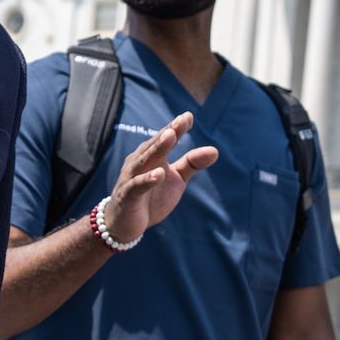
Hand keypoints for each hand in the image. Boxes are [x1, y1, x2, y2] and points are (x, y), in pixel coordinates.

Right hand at [102, 112, 219, 244]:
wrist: (125, 223)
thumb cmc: (151, 197)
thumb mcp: (176, 180)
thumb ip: (192, 164)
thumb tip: (215, 150)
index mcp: (153, 156)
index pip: (165, 138)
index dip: (176, 128)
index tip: (189, 116)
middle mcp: (140, 162)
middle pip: (154, 145)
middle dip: (167, 132)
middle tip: (180, 121)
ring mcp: (131, 177)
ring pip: (144, 161)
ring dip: (157, 149)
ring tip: (170, 136)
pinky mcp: (126, 195)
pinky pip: (136, 186)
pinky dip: (147, 179)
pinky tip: (159, 174)